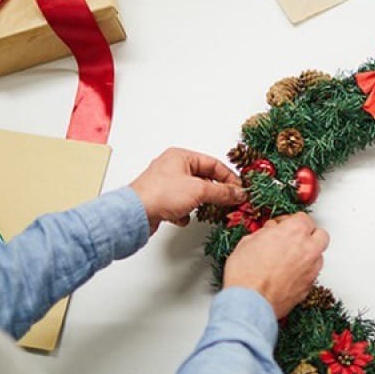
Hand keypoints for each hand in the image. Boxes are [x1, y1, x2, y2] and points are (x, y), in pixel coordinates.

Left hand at [130, 147, 245, 233]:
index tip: (240, 190)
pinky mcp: (161, 200)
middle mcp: (173, 167)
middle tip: (229, 201)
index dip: (229, 177)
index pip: (213, 164)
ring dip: (201, 203)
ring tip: (207, 210)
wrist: (134, 215)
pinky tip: (183, 217)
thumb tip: (239, 193)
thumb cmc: (161, 194)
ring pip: (194, 192)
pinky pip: (182, 204)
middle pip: (204, 178)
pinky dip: (185, 211)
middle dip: (216, 192)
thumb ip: (223, 191)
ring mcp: (166, 184)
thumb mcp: (199, 190)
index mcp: (181, 156)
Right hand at [223, 212, 329, 317]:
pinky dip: (304, 272)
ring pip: (319, 255)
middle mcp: (308, 248)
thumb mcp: (248, 242)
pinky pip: (312, 274)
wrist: (248, 303)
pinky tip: (289, 274)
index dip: (290, 221)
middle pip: (320, 234)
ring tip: (291, 259)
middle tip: (293, 239)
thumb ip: (265, 233)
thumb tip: (269, 233)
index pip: (304, 218)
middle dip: (308, 235)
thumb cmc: (245, 274)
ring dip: (308, 254)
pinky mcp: (309, 286)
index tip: (281, 226)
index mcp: (295, 231)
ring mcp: (311, 269)